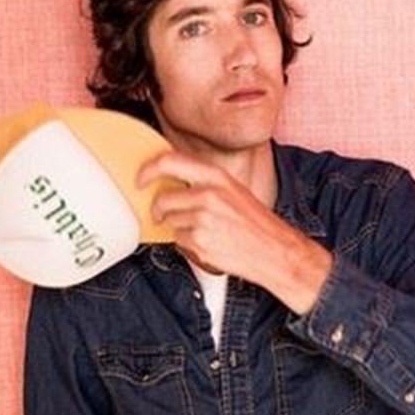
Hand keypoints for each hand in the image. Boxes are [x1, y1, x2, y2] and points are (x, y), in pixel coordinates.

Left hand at [137, 151, 332, 313]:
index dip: (147, 170)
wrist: (275, 251)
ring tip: (205, 231)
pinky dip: (189, 244)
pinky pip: (179, 240)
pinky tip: (209, 243)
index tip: (139, 179)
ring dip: (180, 228)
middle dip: (159, 210)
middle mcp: (209, 194)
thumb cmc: (255, 223)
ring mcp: (203, 219)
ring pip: (171, 221)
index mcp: (217, 176)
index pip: (169, 162)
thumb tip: (171, 182)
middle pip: (164, 198)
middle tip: (163, 214)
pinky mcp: (200, 242)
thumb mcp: (232, 191)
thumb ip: (203, 183)